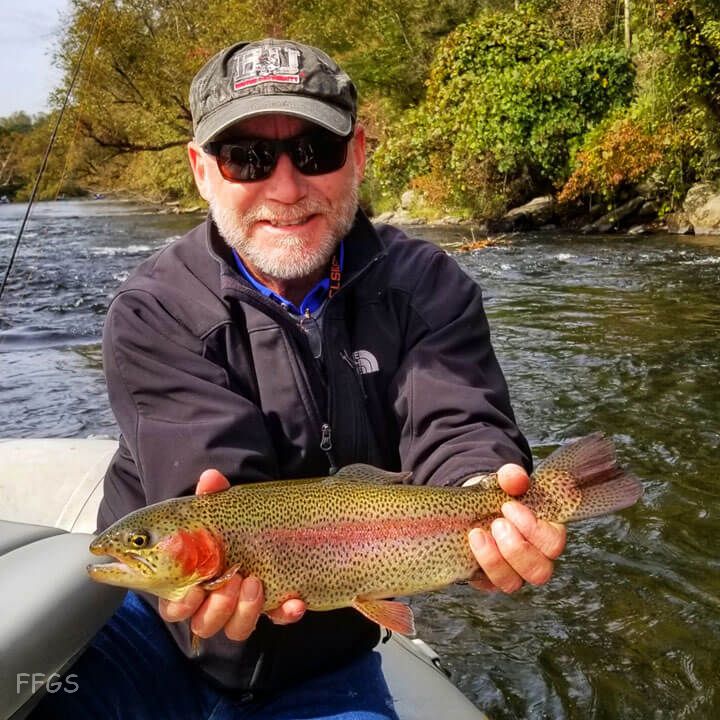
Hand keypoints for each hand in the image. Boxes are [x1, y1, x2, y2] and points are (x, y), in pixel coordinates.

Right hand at [158, 469, 305, 640]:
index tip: (194, 589)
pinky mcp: (271, 607)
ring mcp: (243, 609)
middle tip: (232, 578)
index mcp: (190, 584)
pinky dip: (285, 613)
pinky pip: (277, 619)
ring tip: (255, 581)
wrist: (262, 527)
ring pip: (236, 629)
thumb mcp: (220, 510)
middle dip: (218, 606)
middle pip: (205, 624)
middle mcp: (212, 604)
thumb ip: (212, 496)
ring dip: (245, 610)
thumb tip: (211, 477)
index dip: (180, 604)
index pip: (174, 608)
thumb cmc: (226, 526)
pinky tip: (295, 602)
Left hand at [467, 463, 565, 592]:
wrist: (474, 508)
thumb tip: (516, 478)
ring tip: (478, 534)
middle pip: (540, 570)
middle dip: (516, 548)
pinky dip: (479, 564)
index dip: (533, 529)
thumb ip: (512, 477)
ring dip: (495, 560)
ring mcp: (513, 573)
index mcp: (547, 535)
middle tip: (496, 523)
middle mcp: (535, 559)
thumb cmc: (497, 496)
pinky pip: (489, 584)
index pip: (553, 542)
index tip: (508, 506)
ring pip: (514, 582)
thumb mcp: (503, 482)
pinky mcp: (491, 579)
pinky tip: (471, 544)